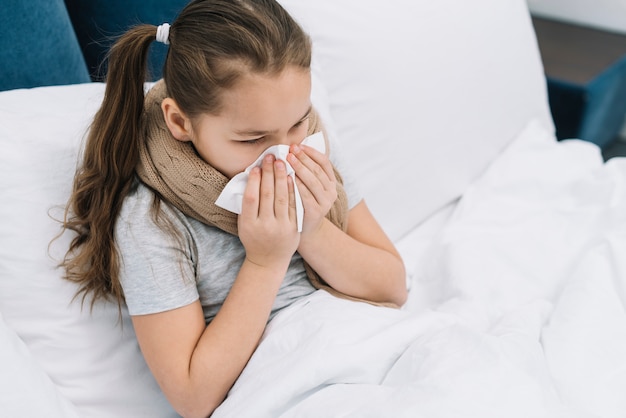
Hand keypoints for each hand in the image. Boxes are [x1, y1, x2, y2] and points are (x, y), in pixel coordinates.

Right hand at [238, 154, 299, 270]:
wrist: (268, 261)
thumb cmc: (253, 238)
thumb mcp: (244, 224)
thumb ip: (247, 206)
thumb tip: (252, 178)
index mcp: (249, 225)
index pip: (251, 199)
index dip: (254, 181)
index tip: (256, 167)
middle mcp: (265, 226)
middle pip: (267, 195)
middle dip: (269, 173)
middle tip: (270, 157)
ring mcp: (281, 227)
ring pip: (282, 198)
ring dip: (281, 178)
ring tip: (282, 162)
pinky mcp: (293, 228)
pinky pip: (293, 205)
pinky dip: (292, 190)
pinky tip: (291, 177)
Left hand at [287, 144, 337, 235]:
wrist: (305, 230)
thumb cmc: (302, 203)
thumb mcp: (308, 186)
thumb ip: (305, 171)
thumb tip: (292, 149)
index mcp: (331, 182)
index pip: (324, 162)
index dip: (311, 152)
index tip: (298, 145)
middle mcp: (331, 191)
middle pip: (317, 170)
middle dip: (303, 158)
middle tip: (290, 150)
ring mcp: (325, 202)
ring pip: (313, 181)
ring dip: (300, 168)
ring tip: (288, 160)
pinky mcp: (316, 212)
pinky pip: (306, 195)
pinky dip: (297, 185)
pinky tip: (288, 177)